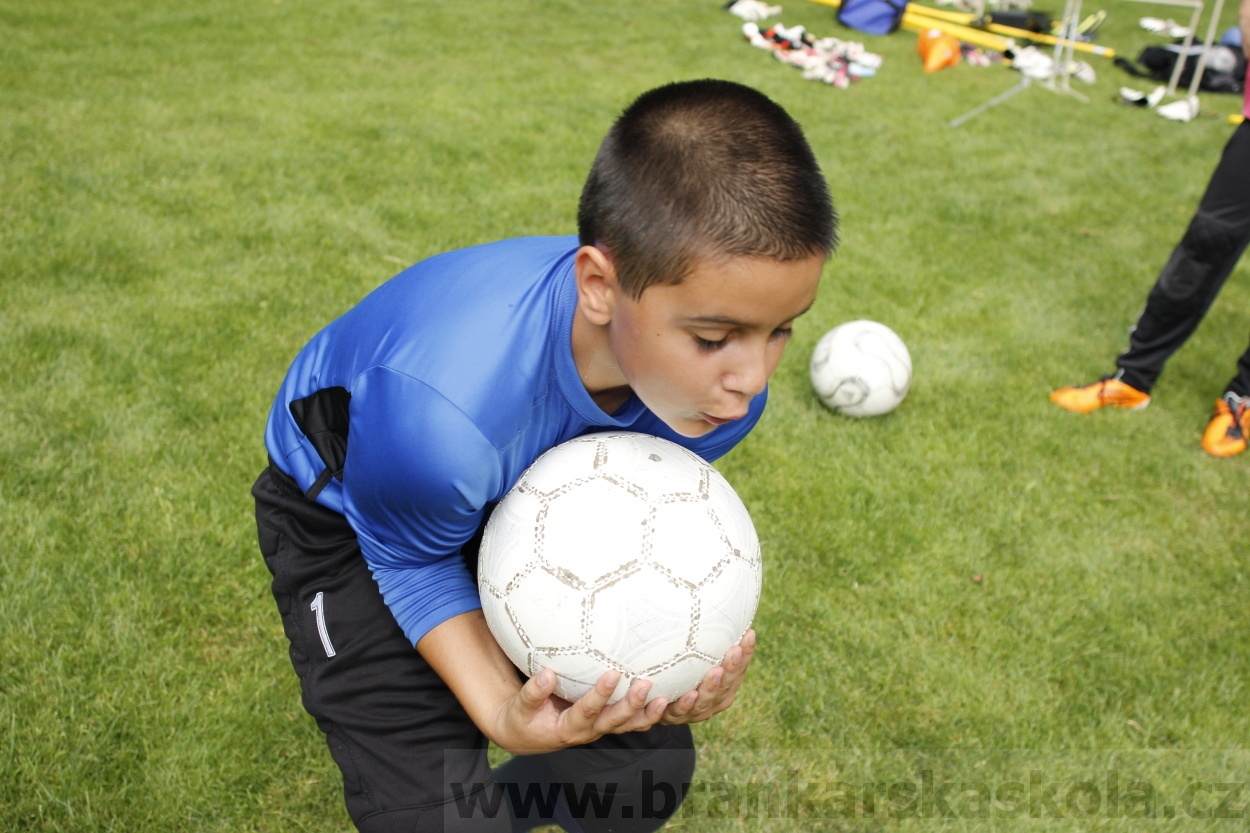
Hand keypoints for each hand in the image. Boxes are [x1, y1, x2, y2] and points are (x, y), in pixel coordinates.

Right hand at [493, 667, 669, 753]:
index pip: (586, 712)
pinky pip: (633, 721)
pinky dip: (650, 714)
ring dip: (648, 713)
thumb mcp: (520, 708)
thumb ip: (533, 692)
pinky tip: (668, 699)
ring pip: (629, 725)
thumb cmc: (523, 718)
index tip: (612, 674)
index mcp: (567, 728)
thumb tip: (547, 673)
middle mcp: (588, 731)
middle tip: (646, 684)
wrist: (529, 735)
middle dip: (631, 704)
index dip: (599, 695)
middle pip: (614, 721)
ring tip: (666, 698)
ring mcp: (601, 728)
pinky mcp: (608, 722)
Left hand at [661, 629, 755, 724]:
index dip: (746, 653)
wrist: (654, 699)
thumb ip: (703, 633)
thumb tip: (709, 593)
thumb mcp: (692, 650)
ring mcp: (696, 710)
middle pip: (727, 684)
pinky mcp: (675, 717)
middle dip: (732, 668)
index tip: (750, 633)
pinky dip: (685, 704)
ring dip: (712, 686)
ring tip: (715, 672)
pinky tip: (687, 694)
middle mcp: (714, 698)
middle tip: (734, 650)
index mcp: (725, 683)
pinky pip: (680, 712)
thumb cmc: (679, 667)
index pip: (739, 666)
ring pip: (707, 700)